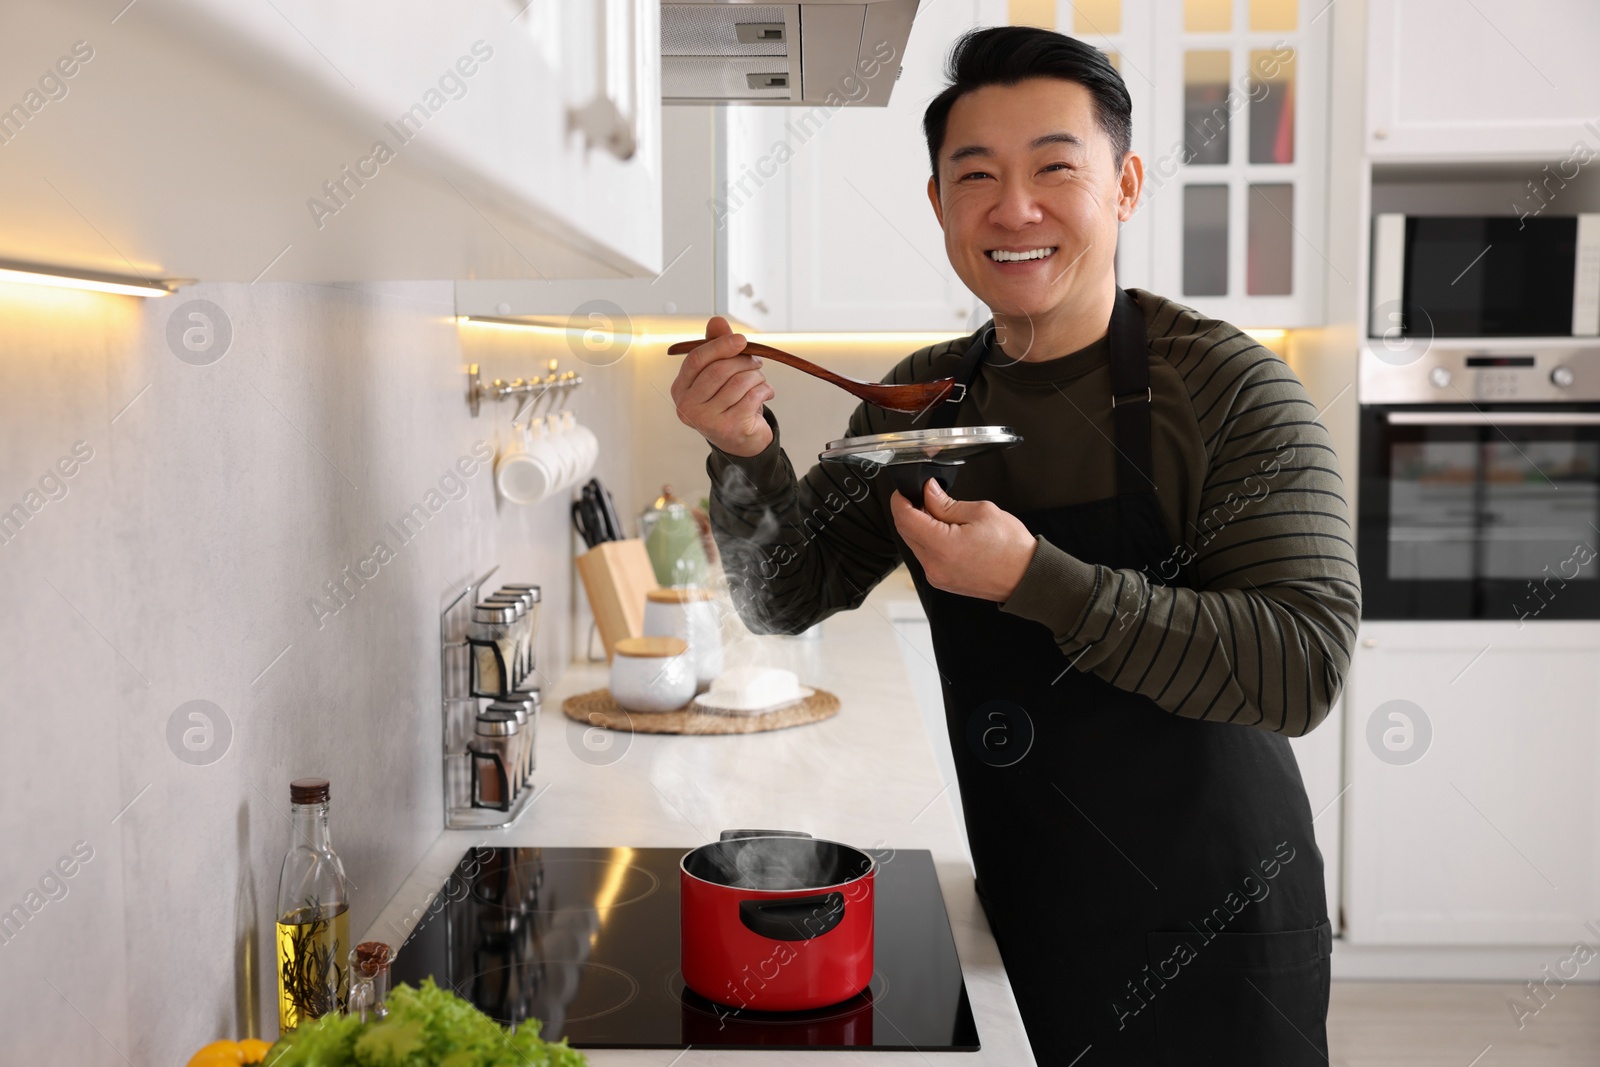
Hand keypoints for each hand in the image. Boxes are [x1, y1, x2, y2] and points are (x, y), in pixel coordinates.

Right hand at [669, 315, 774, 457]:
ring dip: (756, 376)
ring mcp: (707, 420)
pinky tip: (766, 393)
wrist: (740, 441)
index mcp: (680, 389)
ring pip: (739, 383)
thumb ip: (716, 346)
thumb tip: (717, 321)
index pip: (697, 360)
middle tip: (756, 362)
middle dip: (743, 361)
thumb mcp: (719, 374)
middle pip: (719, 370)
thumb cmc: (728, 402)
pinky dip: (765, 390)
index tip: (741, 340)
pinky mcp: (729, 429)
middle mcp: (688, 407)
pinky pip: (752, 397)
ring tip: (760, 380)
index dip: (720, 345)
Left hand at [891, 481, 1037, 601]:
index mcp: (942, 546)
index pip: (905, 518)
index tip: (905, 489)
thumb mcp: (980, 512)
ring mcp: (936, 575)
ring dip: (919, 526)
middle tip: (924, 497)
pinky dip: (928, 540)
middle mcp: (934, 565)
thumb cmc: (1011, 548)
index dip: (901, 499)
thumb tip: (927, 491)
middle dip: (909, 510)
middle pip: (905, 531)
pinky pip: (925, 556)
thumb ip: (946, 502)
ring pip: (914, 543)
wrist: (1026, 577)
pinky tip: (945, 532)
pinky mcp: (941, 580)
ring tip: (941, 514)